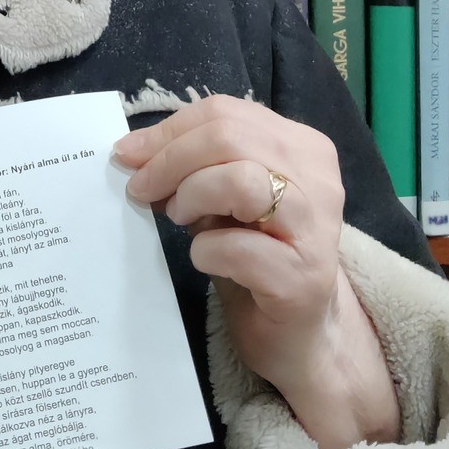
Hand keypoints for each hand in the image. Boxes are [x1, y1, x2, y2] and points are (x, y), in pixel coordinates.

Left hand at [113, 95, 399, 448]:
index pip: (226, 112)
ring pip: (240, 180)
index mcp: (302, 147)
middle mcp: (319, 179)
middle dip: (170, 161)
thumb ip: (194, 168)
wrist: (300, 336)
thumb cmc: (258, 261)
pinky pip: (238, 247)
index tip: (129, 154)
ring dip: (192, 196)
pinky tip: (206, 260)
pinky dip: (206, 250)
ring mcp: (316, 228)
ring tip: (180, 218)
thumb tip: (134, 150)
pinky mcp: (303, 277)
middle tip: (142, 190)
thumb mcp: (224, 201)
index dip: (169, 130)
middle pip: (229, 137)